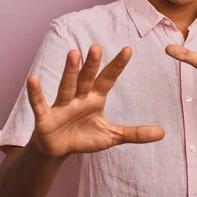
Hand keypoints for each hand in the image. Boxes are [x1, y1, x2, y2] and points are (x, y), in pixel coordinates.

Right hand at [27, 45, 164, 157]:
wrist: (58, 150)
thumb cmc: (84, 136)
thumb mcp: (112, 136)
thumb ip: (135, 133)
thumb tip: (162, 133)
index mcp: (95, 99)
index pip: (108, 79)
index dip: (117, 66)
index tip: (128, 49)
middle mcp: (79, 98)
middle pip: (87, 79)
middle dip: (92, 65)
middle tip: (97, 47)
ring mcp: (61, 105)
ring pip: (67, 86)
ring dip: (69, 71)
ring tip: (73, 53)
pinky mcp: (45, 117)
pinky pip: (40, 103)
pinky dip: (36, 93)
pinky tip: (33, 78)